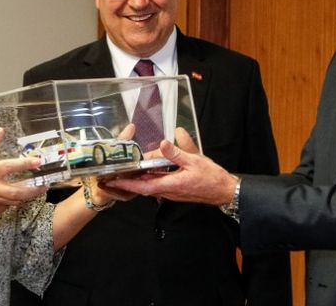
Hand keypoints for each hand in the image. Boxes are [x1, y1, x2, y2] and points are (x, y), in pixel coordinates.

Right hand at [0, 128, 46, 215]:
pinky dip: (14, 201)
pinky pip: (8, 206)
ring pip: (15, 201)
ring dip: (27, 195)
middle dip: (33, 189)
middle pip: (17, 191)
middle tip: (44, 184)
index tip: (38, 161)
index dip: (25, 164)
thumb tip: (0, 130)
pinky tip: (20, 195)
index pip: (9, 167)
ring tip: (38, 189)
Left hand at [106, 127, 235, 205]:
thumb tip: (163, 142)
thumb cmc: (211, 177)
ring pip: (149, 187)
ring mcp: (171, 192)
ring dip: (136, 181)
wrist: (223, 190)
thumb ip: (177, 152)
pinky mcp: (175, 190)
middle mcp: (168, 191)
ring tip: (123, 173)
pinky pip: (157, 185)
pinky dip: (148, 179)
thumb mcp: (195, 160)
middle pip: (143, 188)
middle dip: (127, 182)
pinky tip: (144, 171)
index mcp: (171, 185)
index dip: (128, 183)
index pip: (144, 186)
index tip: (114, 180)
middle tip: (112, 175)